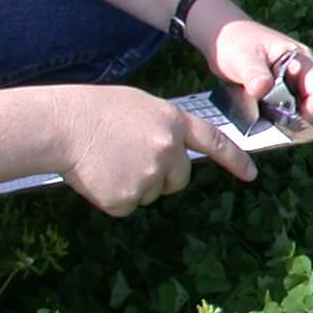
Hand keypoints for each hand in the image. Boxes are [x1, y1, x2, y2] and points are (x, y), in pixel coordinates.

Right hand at [50, 86, 256, 216]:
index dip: (235, 160)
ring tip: (106, 160)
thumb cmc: (94, 111)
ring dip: (132, 184)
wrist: (61, 125)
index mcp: (174, 122)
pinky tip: (97, 175)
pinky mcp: (127, 198)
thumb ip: (165, 129)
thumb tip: (173, 154)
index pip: (214, 142)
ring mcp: (149, 176)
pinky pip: (126, 205)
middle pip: (179, 179)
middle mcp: (169, 150)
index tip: (252, 175)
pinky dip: (112, 196)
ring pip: (150, 193)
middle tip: (128, 158)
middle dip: (161, 176)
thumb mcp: (140, 107)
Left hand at [197, 14, 312, 124]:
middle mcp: (301, 73)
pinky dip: (273, 118)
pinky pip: (282, 109)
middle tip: (275, 132)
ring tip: (265, 129)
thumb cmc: (234, 40)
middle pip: (310, 104)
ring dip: (284, 120)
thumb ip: (254, 73)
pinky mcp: (278, 91)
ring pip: (296, 109)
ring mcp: (290, 82)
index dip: (310, 114)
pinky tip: (259, 123)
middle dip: (296, 120)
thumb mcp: (243, 57)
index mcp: (302, 61)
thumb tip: (262, 90)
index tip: (292, 129)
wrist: (220, 36)